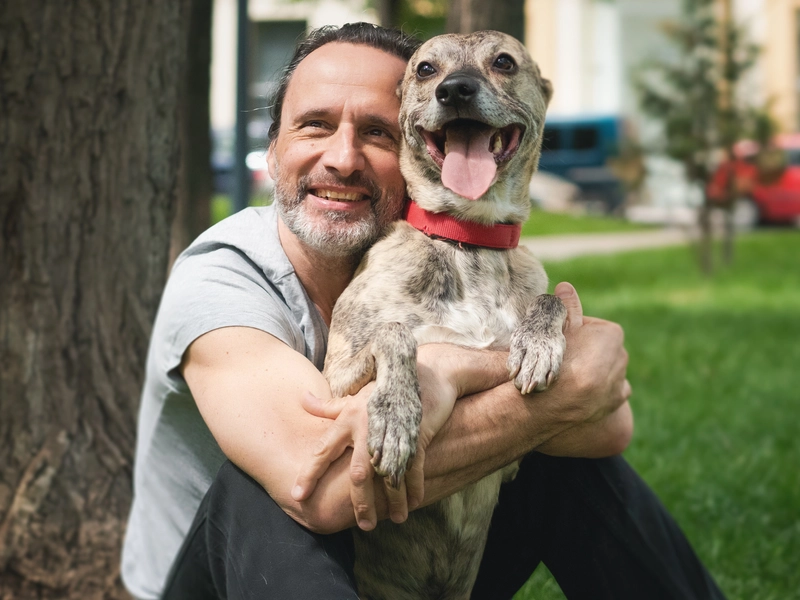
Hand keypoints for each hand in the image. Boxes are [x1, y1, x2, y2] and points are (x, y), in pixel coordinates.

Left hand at [292, 356, 459, 530]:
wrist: (422, 373)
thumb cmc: (383, 388)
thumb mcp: (354, 397)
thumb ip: (328, 406)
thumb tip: (302, 400)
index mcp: (348, 419)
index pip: (322, 451)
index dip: (309, 474)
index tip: (297, 496)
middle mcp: (367, 428)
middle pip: (358, 474)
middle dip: (360, 503)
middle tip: (364, 525)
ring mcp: (392, 432)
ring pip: (388, 476)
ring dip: (393, 502)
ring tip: (394, 519)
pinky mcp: (415, 434)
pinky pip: (414, 467)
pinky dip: (414, 487)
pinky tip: (414, 502)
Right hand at [544, 282, 631, 427]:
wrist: (550, 402)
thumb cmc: (553, 361)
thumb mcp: (557, 330)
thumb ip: (566, 307)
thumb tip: (566, 286)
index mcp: (612, 334)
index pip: (589, 327)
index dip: (572, 333)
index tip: (558, 342)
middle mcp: (622, 355)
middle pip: (598, 347)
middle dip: (584, 351)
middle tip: (560, 360)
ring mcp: (620, 379)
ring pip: (605, 368)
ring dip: (592, 370)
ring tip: (568, 377)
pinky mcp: (616, 399)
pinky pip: (610, 388)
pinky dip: (600, 388)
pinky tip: (582, 390)